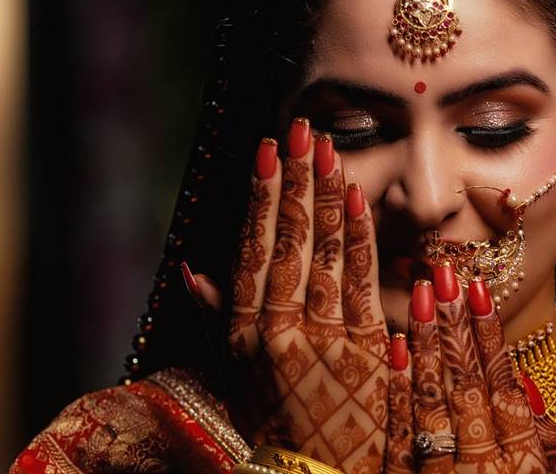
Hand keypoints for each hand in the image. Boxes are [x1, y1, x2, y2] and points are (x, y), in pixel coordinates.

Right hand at [183, 117, 389, 473]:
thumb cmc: (269, 426)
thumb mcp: (227, 376)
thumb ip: (213, 319)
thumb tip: (191, 267)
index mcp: (242, 332)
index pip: (251, 248)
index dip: (260, 196)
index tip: (267, 149)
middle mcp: (278, 329)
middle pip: (289, 240)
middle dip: (296, 179)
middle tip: (302, 128)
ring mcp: (324, 337)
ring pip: (323, 252)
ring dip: (325, 195)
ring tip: (327, 147)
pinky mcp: (364, 349)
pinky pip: (361, 282)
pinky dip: (358, 238)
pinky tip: (356, 197)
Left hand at [385, 266, 555, 472]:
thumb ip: (544, 442)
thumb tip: (528, 389)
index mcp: (519, 456)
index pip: (503, 380)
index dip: (490, 331)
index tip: (478, 287)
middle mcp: (481, 459)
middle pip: (466, 378)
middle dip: (455, 321)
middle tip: (444, 274)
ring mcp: (441, 470)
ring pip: (431, 394)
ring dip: (426, 340)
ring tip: (421, 293)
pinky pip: (400, 429)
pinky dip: (398, 386)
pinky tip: (396, 345)